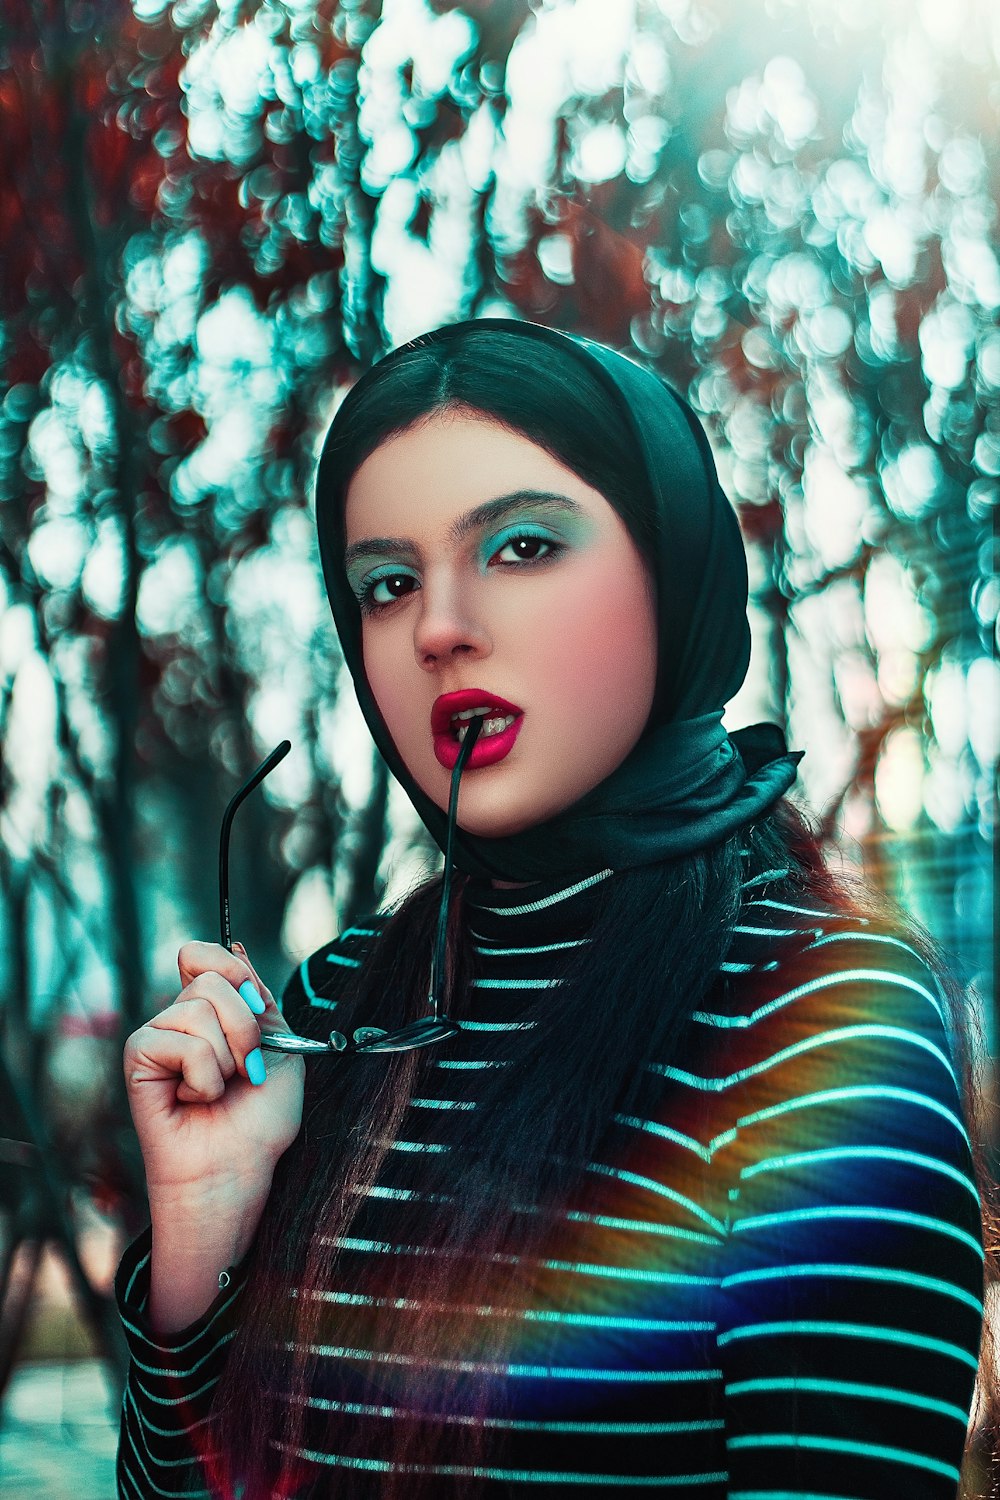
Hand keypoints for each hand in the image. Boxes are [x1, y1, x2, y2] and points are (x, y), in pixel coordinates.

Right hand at [123, 940, 305, 1202]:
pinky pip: (182, 1043)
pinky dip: (204, 1076)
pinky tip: (195, 1099)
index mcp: (211, 1011)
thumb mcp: (281, 1046)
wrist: (239, 1170)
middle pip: (209, 978)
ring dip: (227, 1058)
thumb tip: (236, 946)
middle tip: (248, 1068)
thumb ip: (260, 998)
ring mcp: (157, 1037)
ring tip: (220, 1090)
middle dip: (245, 1025)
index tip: (258, 1004)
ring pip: (197, 1010)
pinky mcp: (138, 1059)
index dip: (231, 967)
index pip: (201, 953)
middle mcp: (178, 1019)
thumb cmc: (260, 1120)